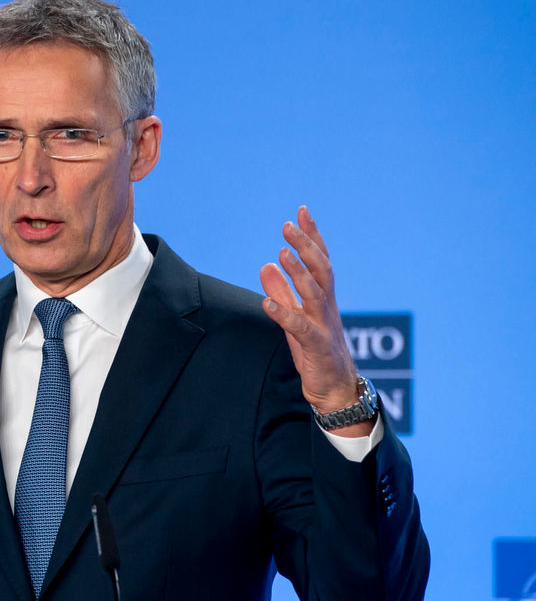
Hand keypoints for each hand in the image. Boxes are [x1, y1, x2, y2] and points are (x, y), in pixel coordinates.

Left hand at [259, 207, 370, 435]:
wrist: (334, 389)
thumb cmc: (316, 353)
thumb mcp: (294, 317)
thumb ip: (282, 292)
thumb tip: (266, 266)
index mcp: (321, 298)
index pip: (319, 260)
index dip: (311, 236)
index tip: (300, 211)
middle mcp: (326, 307)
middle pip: (321, 270)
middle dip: (306, 246)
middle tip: (289, 225)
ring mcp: (324, 325)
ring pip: (314, 293)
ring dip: (298, 272)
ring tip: (281, 253)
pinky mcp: (316, 346)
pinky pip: (300, 327)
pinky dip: (284, 314)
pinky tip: (267, 303)